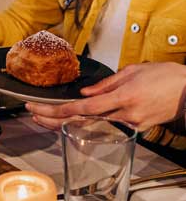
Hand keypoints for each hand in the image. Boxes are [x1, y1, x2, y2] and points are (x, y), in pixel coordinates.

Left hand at [26, 62, 185, 130]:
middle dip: (53, 119)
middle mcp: (125, 114)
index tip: (38, 108)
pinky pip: (108, 125)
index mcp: (123, 97)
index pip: (82, 109)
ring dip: (66, 121)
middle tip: (33, 114)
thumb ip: (106, 84)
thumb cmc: (167, 77)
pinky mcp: (136, 129)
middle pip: (81, 121)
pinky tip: (72, 119)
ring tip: (45, 117)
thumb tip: (85, 93)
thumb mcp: (133, 71)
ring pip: (92, 125)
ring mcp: (131, 124)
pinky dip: (89, 122)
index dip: (56, 111)